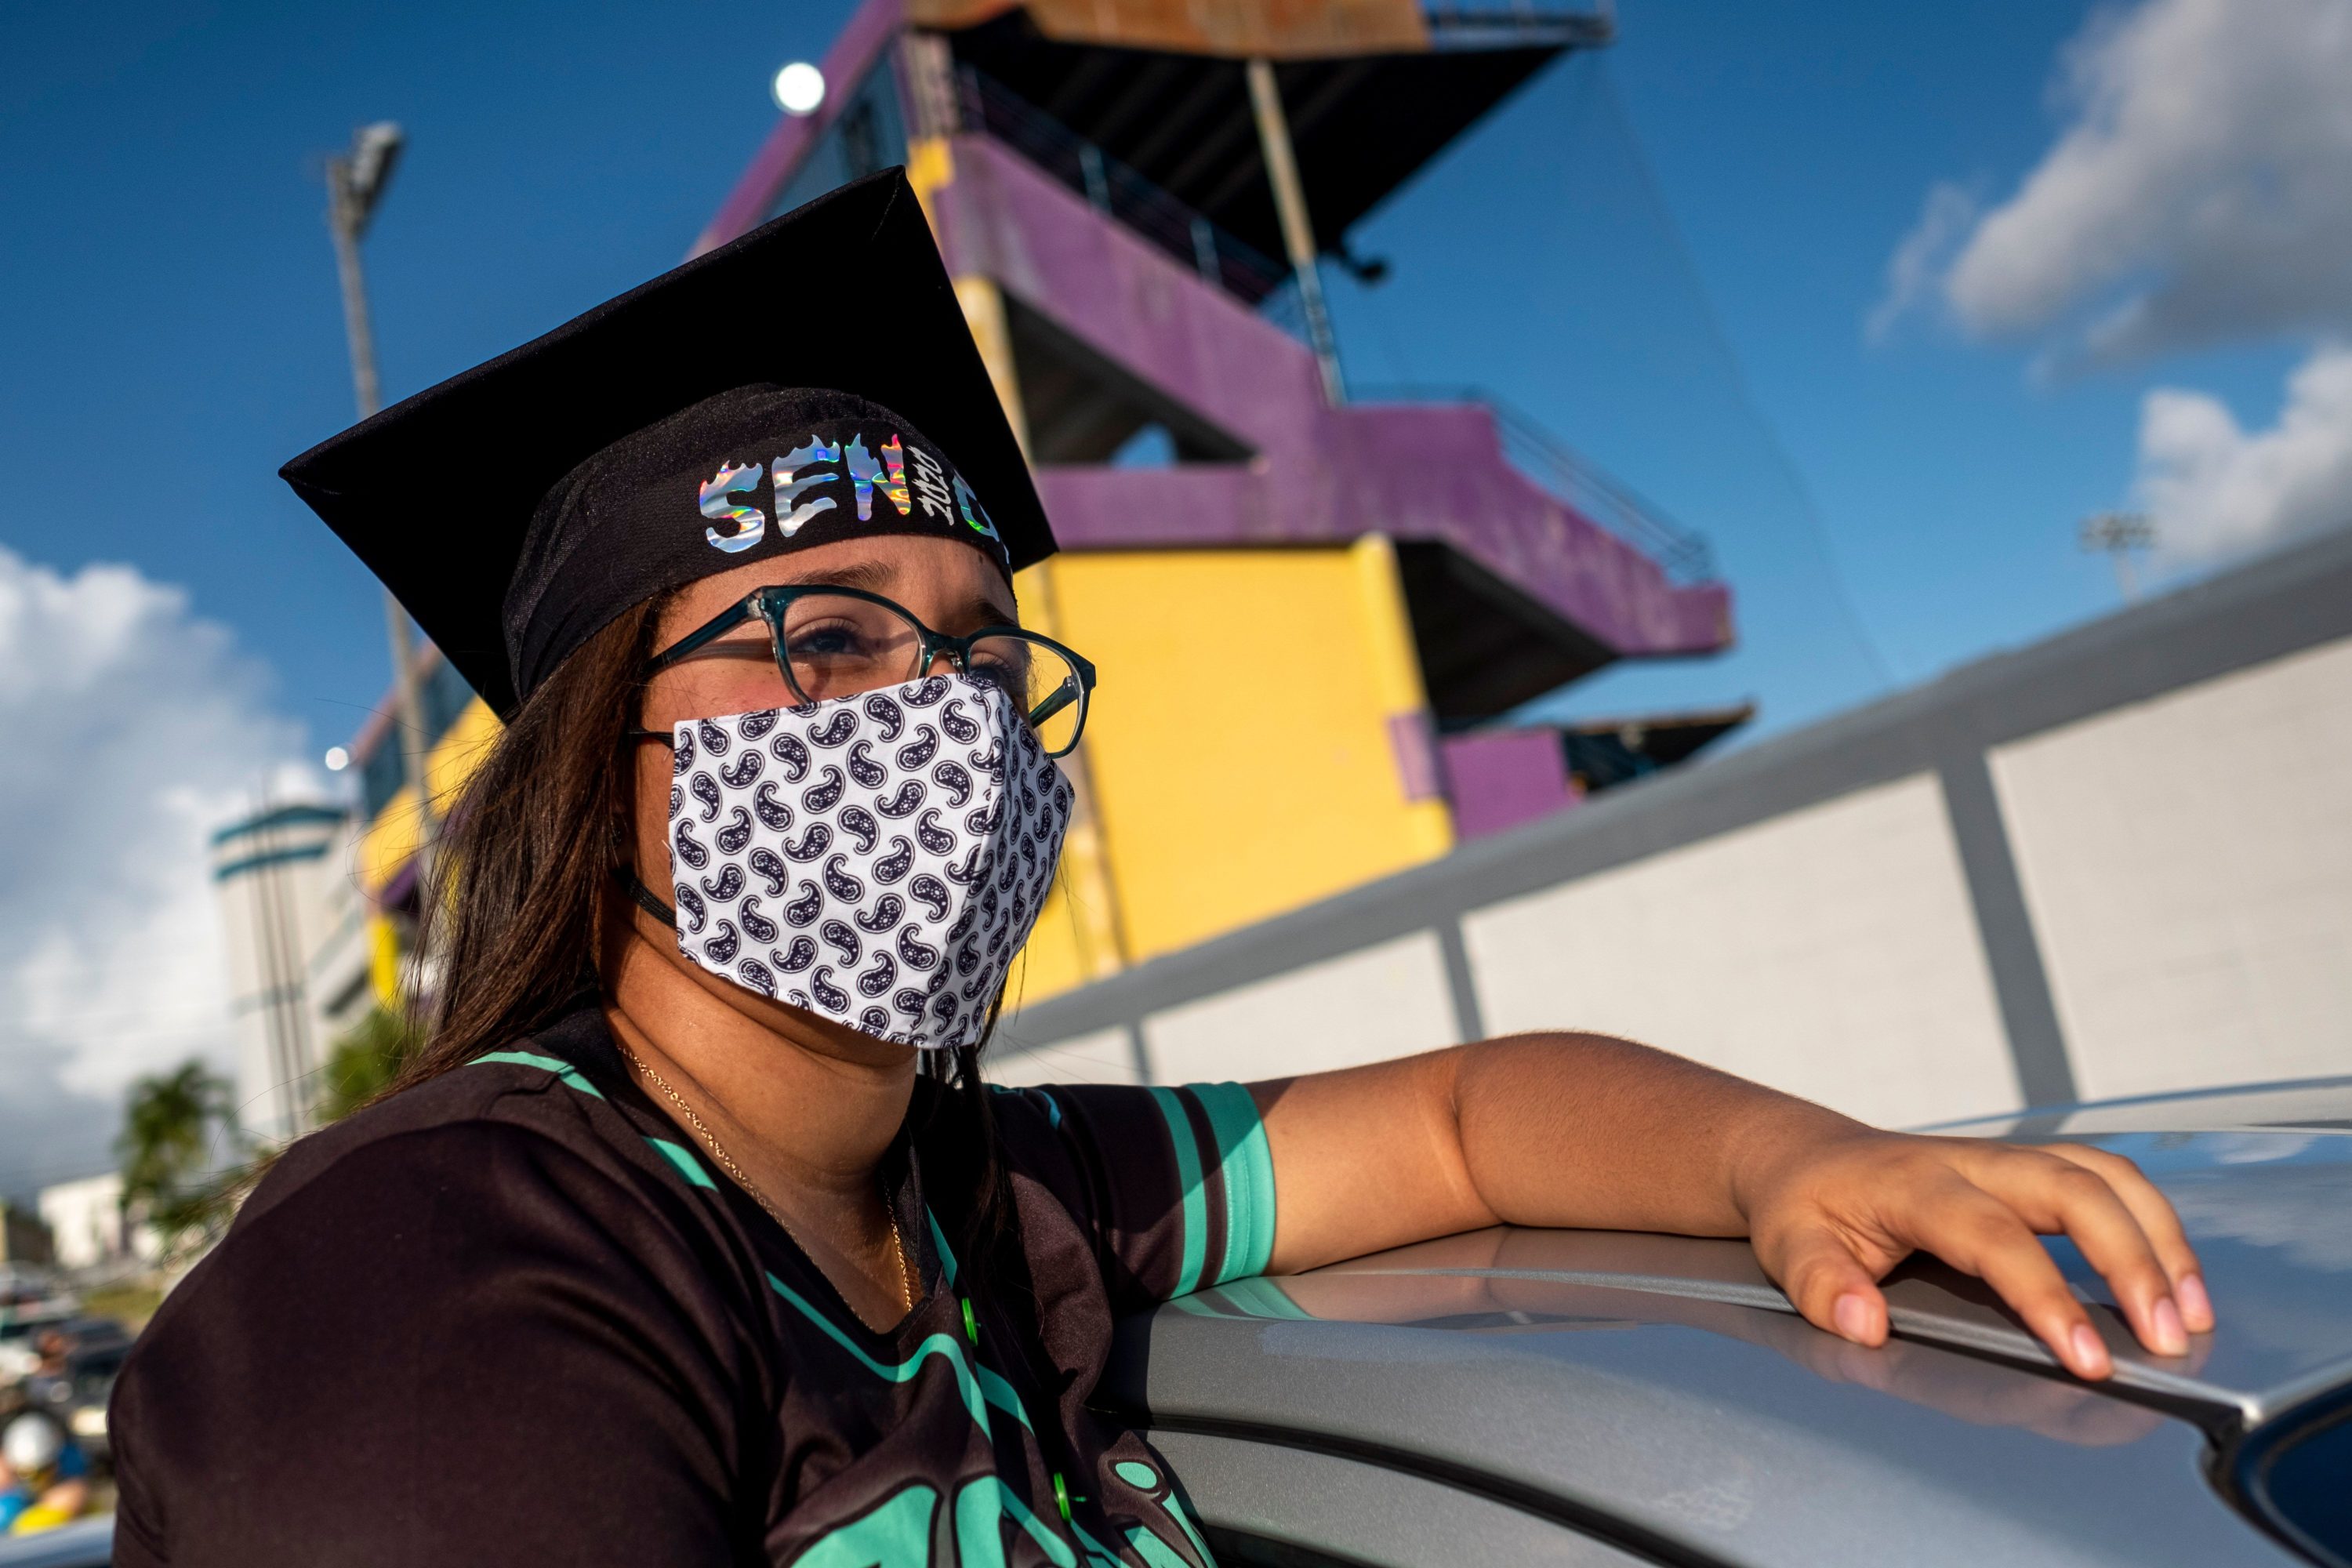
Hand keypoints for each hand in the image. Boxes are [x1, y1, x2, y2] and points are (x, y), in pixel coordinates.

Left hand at [1734, 1129, 2212, 1378]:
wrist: (1804, 1155)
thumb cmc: (1803, 1208)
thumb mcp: (1786, 1247)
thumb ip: (1820, 1286)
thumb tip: (1863, 1324)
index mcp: (1914, 1183)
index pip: (1996, 1237)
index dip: (2046, 1296)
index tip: (2087, 1359)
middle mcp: (1971, 1161)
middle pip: (2074, 1189)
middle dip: (2132, 1261)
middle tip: (2170, 1338)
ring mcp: (2006, 1158)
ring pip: (2104, 1175)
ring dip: (2159, 1238)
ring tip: (2195, 1314)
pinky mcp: (2029, 1167)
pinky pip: (2106, 1178)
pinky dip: (2152, 1221)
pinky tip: (2177, 1277)